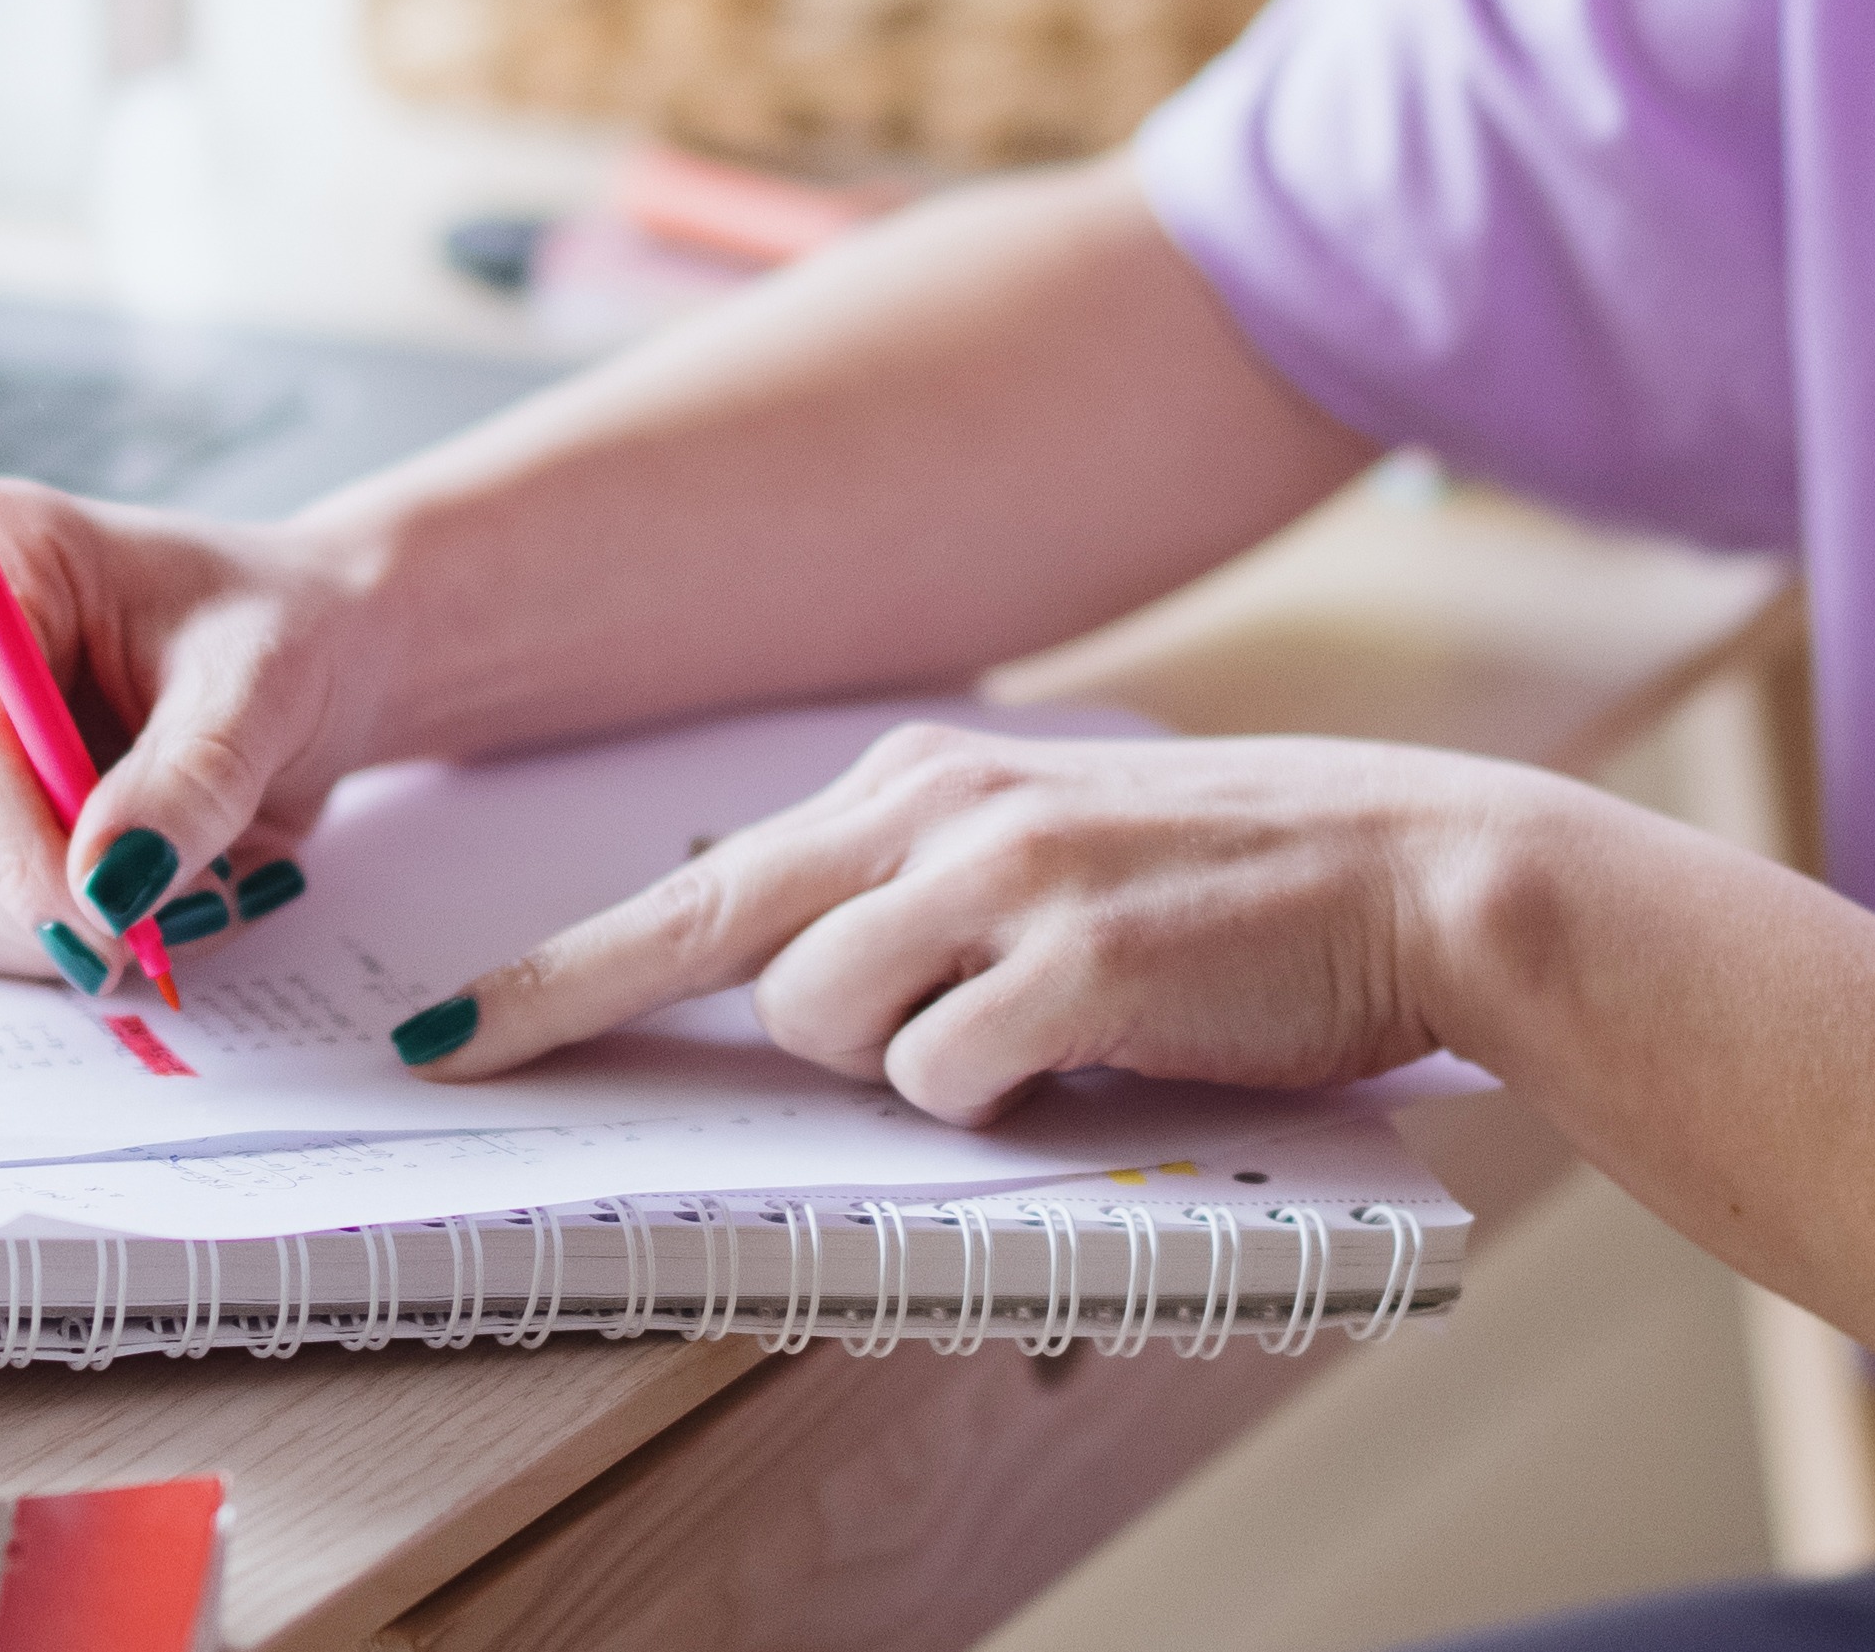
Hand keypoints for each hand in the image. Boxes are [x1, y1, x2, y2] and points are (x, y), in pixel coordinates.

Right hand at [0, 488, 409, 988]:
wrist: (306, 656)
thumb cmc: (285, 635)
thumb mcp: (266, 692)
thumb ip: (192, 782)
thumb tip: (105, 888)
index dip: (25, 849)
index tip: (119, 919)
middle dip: (65, 897)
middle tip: (194, 900)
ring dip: (78, 926)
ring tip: (196, 873)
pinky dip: (70, 938)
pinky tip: (148, 886)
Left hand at [400, 725, 1558, 1123]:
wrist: (1421, 868)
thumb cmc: (1239, 886)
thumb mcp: (1051, 845)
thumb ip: (923, 887)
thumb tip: (794, 977)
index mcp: (925, 777)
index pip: (705, 878)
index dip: (569, 963)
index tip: (454, 1024)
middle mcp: (941, 808)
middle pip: (706, 926)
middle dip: (575, 1001)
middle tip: (470, 1055)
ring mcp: (1000, 880)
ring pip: (823, 1019)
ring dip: (889, 1062)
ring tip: (1016, 1041)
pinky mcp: (1068, 964)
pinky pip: (942, 1075)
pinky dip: (990, 1096)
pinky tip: (1080, 1059)